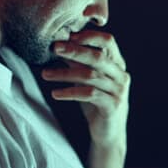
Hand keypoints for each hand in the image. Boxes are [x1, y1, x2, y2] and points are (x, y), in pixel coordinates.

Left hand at [42, 31, 129, 147]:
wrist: (108, 133)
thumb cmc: (96, 103)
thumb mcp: (87, 80)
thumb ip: (77, 63)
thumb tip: (58, 45)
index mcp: (117, 64)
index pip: (108, 41)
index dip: (89, 35)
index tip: (67, 34)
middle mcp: (121, 75)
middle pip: (98, 57)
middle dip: (74, 51)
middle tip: (54, 48)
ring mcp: (118, 91)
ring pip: (91, 76)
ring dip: (65, 73)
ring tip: (46, 74)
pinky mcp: (112, 106)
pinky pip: (90, 94)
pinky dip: (70, 92)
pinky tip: (56, 93)